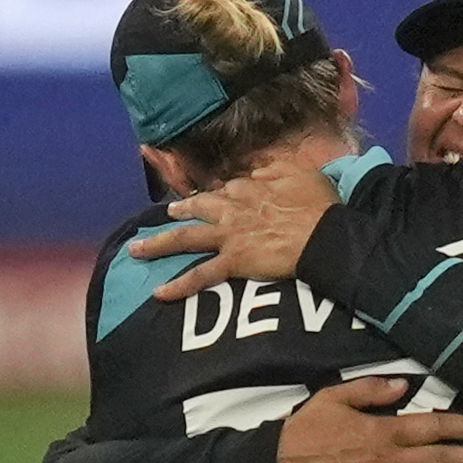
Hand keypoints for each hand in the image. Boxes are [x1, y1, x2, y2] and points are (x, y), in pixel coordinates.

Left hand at [127, 156, 337, 298]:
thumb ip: (276, 168)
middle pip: (198, 206)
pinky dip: (179, 285)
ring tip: (138, 249)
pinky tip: (159, 293)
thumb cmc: (320, 206)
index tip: (214, 196)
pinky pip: (201, 275)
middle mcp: (232, 208)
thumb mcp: (301, 173)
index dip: (219, 193)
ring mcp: (229, 235)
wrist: (325, 235)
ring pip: (186, 237)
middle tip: (169, 213)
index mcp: (249, 186)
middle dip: (180, 210)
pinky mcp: (233, 260)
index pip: (226, 188)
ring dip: (158, 243)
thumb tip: (260, 169)